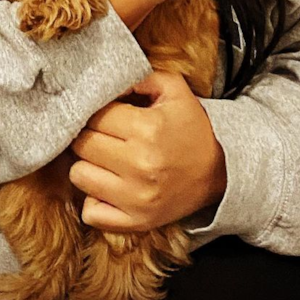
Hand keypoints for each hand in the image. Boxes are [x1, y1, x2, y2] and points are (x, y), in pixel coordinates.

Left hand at [68, 71, 225, 231]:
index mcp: (148, 129)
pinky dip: (93, 199)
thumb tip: (106, 80)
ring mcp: (137, 198)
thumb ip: (139, 77)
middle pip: (82, 144)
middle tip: (104, 134)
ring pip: (79, 175)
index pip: (95, 116)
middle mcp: (140, 165)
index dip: (97, 110)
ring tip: (105, 158)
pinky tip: (108, 185)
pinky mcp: (136, 221)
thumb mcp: (173, 89)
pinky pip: (90, 213)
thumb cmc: (191, 127)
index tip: (107, 113)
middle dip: (89, 134)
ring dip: (87, 164)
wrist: (220, 173)